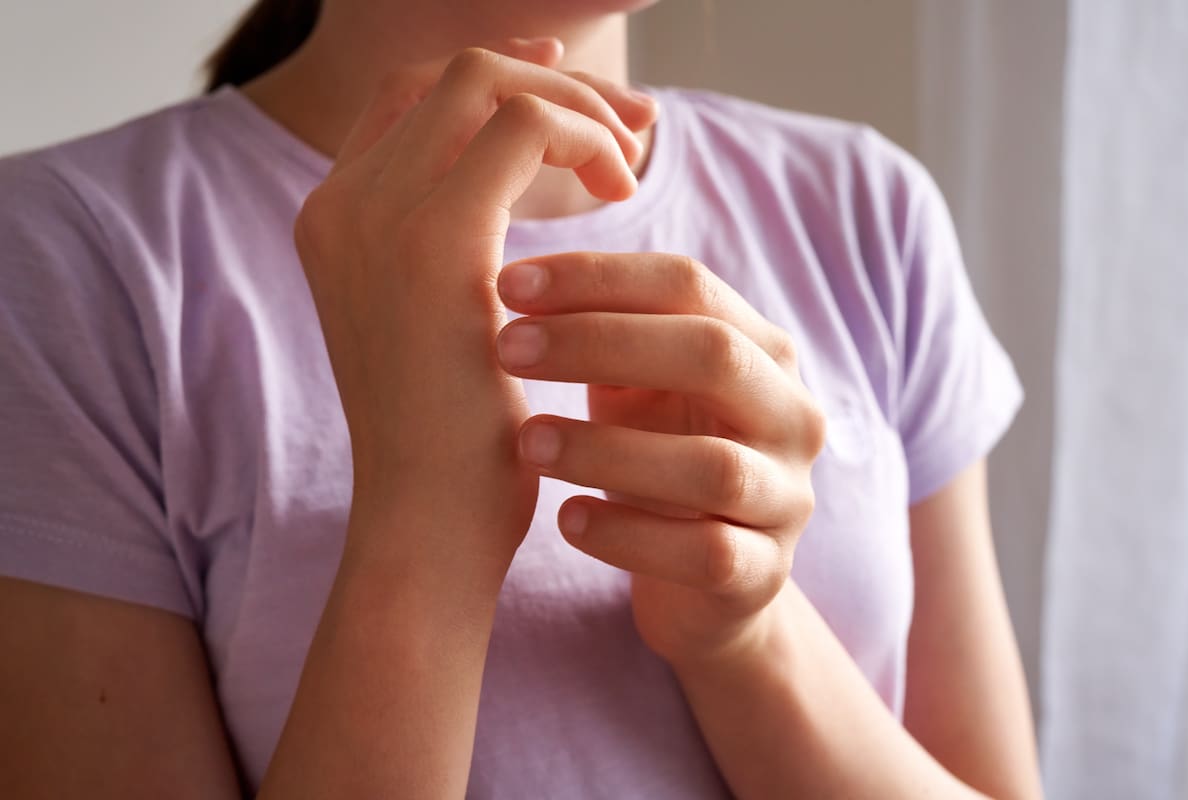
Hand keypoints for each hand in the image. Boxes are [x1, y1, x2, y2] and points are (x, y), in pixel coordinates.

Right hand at [292, 40, 656, 582]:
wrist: (425, 526)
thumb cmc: (449, 443)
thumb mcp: (442, 325)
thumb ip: (457, 247)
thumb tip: (520, 181)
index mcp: (335, 222)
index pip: (412, 99)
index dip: (500, 78)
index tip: (576, 102)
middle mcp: (339, 203)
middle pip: (449, 75)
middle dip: (550, 79)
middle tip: (627, 120)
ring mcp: (376, 216)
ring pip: (487, 82)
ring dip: (573, 104)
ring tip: (629, 158)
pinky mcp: (436, 242)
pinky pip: (524, 126)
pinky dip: (583, 138)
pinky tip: (621, 192)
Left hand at [496, 252, 824, 664]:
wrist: (701, 584)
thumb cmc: (656, 460)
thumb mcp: (638, 389)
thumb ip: (604, 333)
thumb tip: (514, 275)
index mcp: (762, 351)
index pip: (690, 285)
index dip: (598, 277)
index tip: (509, 284)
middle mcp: (792, 416)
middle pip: (714, 355)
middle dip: (601, 343)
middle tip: (506, 347)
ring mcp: (787, 499)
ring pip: (713, 466)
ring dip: (607, 448)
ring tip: (525, 442)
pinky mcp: (764, 576)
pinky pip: (706, 555)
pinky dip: (629, 536)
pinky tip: (567, 520)